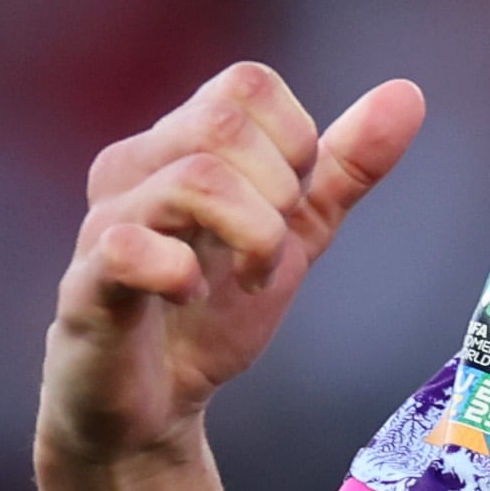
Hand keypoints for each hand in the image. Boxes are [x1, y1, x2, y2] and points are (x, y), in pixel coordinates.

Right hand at [39, 64, 424, 474]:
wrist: (155, 406)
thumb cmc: (214, 311)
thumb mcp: (297, 232)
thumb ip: (346, 167)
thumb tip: (406, 93)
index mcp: (179, 144)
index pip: (247, 83)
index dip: (295, 140)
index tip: (294, 202)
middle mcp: (132, 168)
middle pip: (222, 123)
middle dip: (280, 190)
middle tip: (274, 248)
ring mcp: (102, 223)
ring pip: (193, 179)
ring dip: (252, 236)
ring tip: (249, 279)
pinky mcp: (83, 284)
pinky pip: (129, 246)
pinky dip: (183, 273)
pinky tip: (192, 297)